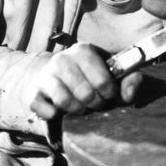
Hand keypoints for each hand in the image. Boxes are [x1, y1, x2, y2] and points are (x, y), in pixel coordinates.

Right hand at [28, 44, 142, 119]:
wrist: (53, 78)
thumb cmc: (88, 77)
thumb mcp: (110, 74)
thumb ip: (128, 80)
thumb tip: (132, 87)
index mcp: (83, 50)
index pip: (102, 79)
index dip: (109, 93)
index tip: (108, 94)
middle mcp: (62, 59)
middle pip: (85, 92)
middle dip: (95, 103)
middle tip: (95, 103)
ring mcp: (46, 75)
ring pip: (65, 101)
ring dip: (78, 110)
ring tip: (81, 107)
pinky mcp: (34, 93)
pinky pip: (48, 111)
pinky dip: (57, 115)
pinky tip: (61, 110)